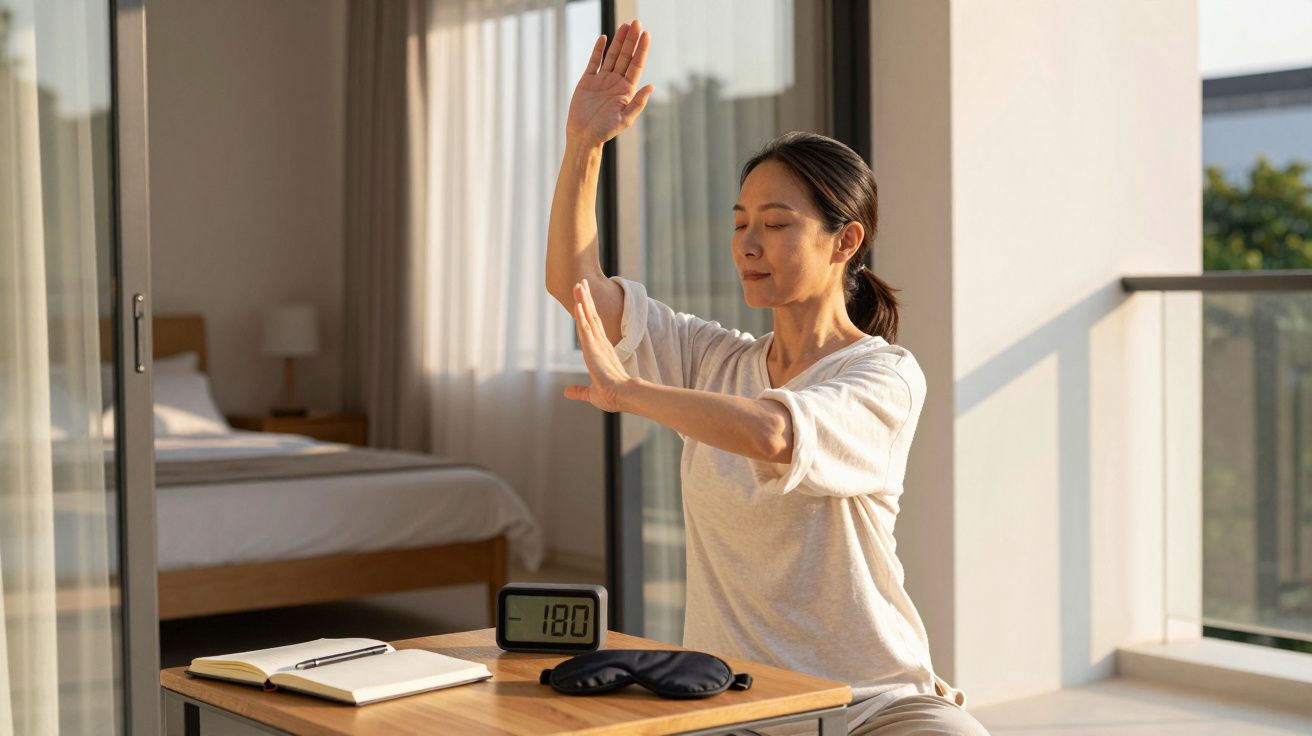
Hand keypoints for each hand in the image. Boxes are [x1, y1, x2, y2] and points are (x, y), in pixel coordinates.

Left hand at [564, 279, 633, 412]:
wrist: (624, 396)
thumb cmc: (612, 396)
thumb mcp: (590, 393)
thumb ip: (579, 391)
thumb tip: (567, 392)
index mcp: (600, 351)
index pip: (591, 326)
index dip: (586, 311)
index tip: (582, 298)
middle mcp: (599, 344)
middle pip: (591, 315)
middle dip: (585, 298)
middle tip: (581, 281)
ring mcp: (597, 344)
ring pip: (588, 317)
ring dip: (582, 300)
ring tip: (578, 284)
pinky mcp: (594, 348)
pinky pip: (586, 328)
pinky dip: (581, 315)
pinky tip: (577, 303)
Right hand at [566, 20, 653, 148]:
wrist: (583, 136)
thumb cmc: (605, 131)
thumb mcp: (625, 119)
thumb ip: (638, 102)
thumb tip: (651, 86)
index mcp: (627, 90)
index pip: (636, 65)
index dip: (641, 49)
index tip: (646, 34)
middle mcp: (616, 82)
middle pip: (626, 56)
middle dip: (631, 40)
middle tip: (636, 23)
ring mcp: (602, 80)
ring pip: (612, 56)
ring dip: (618, 41)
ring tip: (625, 26)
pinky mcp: (588, 80)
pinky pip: (594, 62)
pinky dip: (598, 50)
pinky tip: (603, 38)